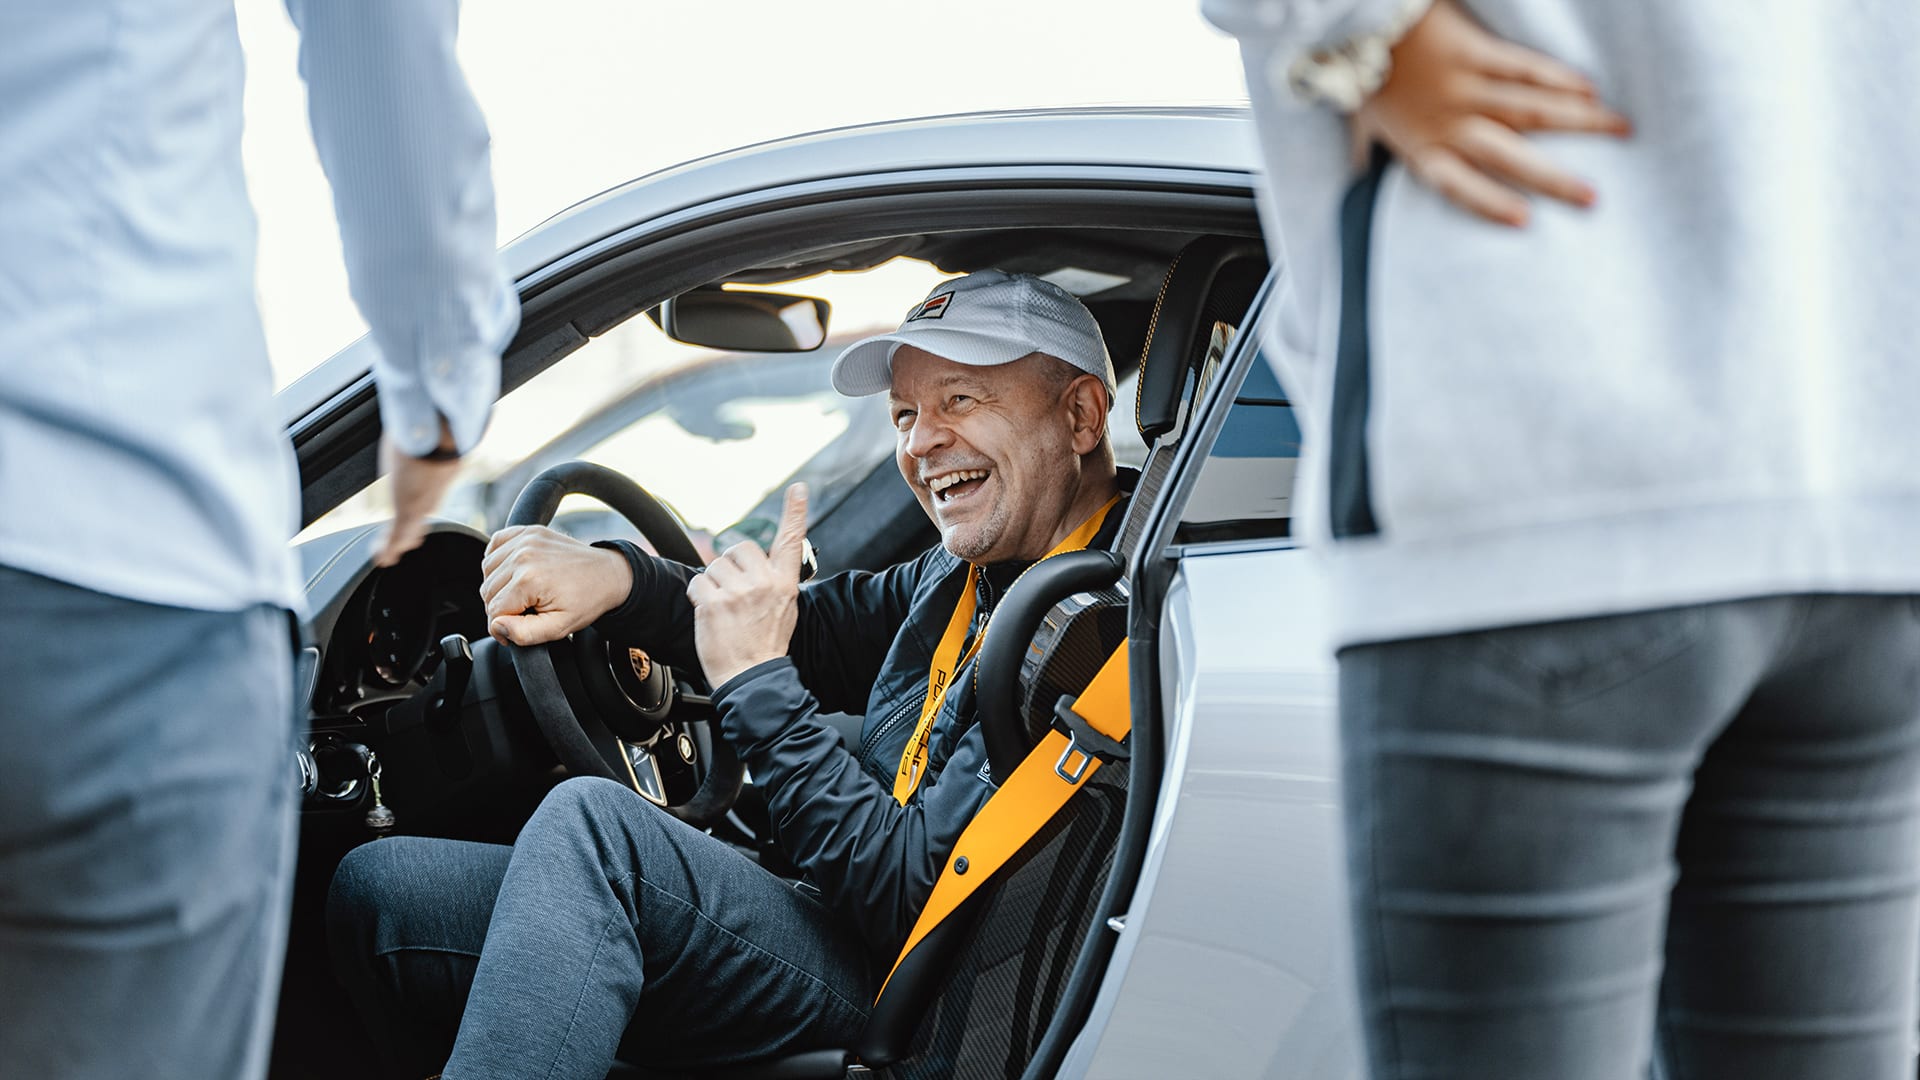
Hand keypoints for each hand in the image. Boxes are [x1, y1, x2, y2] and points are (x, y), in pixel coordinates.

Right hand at [374, 425, 462, 567]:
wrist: (439, 431)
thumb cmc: (436, 420)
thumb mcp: (432, 422)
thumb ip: (434, 419)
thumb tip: (437, 396)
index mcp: (441, 471)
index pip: (431, 493)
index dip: (423, 501)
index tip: (420, 508)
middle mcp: (434, 490)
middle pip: (422, 513)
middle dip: (413, 527)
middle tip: (406, 540)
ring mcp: (421, 503)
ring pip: (410, 528)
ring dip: (398, 541)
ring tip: (389, 554)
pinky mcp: (407, 511)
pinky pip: (396, 536)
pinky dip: (388, 548)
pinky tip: (382, 558)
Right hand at [481, 525, 634, 645]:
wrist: (608, 574)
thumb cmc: (587, 600)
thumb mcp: (559, 627)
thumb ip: (524, 633)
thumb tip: (496, 626)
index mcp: (529, 580)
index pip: (493, 611)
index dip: (502, 627)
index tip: (517, 630)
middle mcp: (523, 556)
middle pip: (487, 591)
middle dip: (501, 607)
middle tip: (524, 612)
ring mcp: (525, 539)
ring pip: (487, 570)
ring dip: (498, 585)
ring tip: (521, 593)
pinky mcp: (528, 531)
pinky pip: (495, 545)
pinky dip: (497, 560)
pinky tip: (513, 572)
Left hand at [685, 483, 808, 687]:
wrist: (753, 678)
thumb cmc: (766, 646)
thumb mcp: (785, 610)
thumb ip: (775, 582)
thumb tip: (762, 565)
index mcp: (784, 584)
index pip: (792, 541)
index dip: (795, 512)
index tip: (798, 489)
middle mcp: (764, 583)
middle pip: (739, 548)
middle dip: (731, 566)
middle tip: (734, 593)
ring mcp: (739, 593)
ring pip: (714, 566)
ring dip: (713, 584)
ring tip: (723, 609)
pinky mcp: (714, 603)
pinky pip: (697, 583)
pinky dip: (697, 596)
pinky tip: (709, 613)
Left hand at [1351, 0, 1630, 226]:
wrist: (1360, 22)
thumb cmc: (1364, 74)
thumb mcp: (1360, 124)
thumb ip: (1366, 152)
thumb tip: (1358, 175)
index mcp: (1422, 149)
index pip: (1460, 186)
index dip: (1490, 205)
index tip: (1526, 222)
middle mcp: (1449, 124)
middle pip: (1509, 157)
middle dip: (1554, 178)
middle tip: (1594, 197)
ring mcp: (1465, 88)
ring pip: (1530, 110)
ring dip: (1579, 122)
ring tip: (1620, 129)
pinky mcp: (1475, 52)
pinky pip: (1523, 68)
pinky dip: (1557, 79)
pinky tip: (1589, 89)